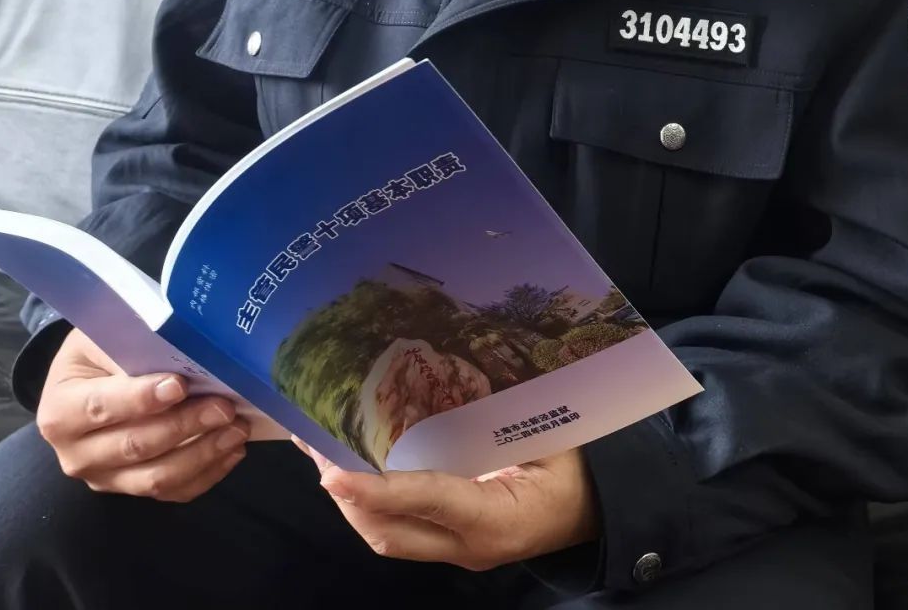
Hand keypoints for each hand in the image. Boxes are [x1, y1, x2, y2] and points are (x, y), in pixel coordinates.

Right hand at [36, 328, 249, 501]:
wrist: (87, 383)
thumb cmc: (98, 352)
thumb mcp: (103, 337)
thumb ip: (132, 347)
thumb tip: (181, 354)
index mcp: (60, 410)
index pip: (101, 407)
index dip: (141, 399)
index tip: (179, 385)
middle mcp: (76, 453)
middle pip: (135, 446)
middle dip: (185, 425)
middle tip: (224, 406)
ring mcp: (104, 478)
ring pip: (156, 478)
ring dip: (203, 454)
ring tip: (236, 429)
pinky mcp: (131, 489)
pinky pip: (172, 493)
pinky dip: (207, 473)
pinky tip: (232, 450)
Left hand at [294, 438, 598, 569]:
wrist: (593, 507)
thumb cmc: (575, 463)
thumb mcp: (552, 434)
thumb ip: (507, 409)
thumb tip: (463, 359)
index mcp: (500, 516)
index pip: (433, 501)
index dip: (382, 489)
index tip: (335, 474)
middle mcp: (470, 543)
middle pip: (392, 533)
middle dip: (346, 495)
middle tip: (314, 445)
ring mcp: (456, 548)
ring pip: (388, 535)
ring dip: (350, 498)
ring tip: (317, 449)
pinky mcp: (448, 540)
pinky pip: (400, 527)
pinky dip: (368, 499)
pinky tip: (348, 464)